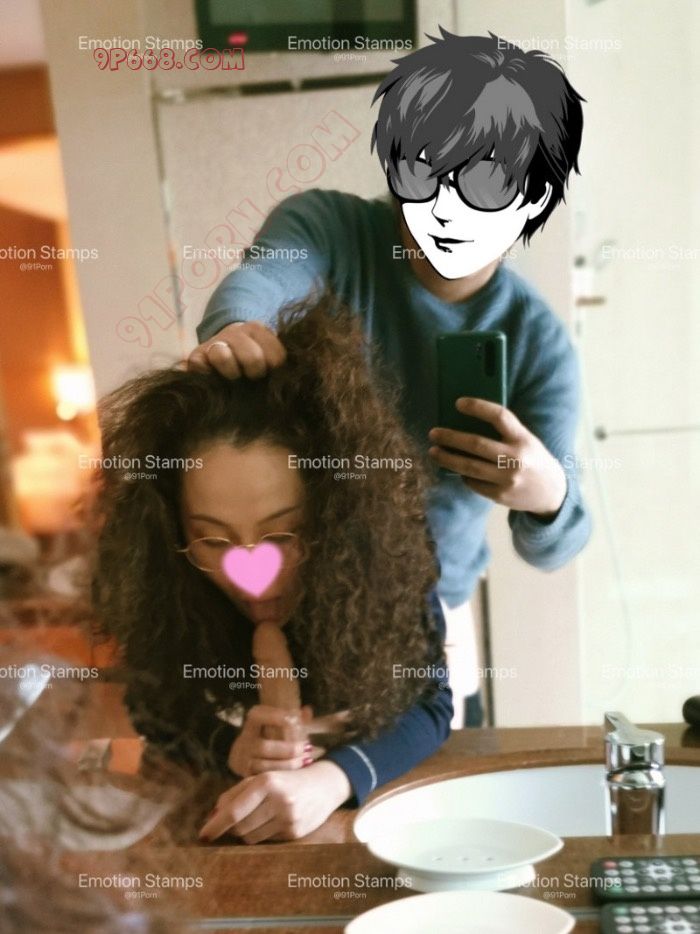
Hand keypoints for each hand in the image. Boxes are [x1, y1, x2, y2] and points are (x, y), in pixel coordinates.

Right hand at [186, 321, 285, 377]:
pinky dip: (207, 374)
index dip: (275, 367)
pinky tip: (214, 377)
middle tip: (253, 377)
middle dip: (255, 372)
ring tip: (234, 377)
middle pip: (253, 358)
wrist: (221, 349)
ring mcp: (214, 343)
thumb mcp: (268, 353)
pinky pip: (200, 366)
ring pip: (223, 357)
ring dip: (231, 372)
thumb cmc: (250, 356)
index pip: (276, 355)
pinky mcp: (195, 356)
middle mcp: (235, 332)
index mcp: (257, 329)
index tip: (272, 370)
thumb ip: (279, 359)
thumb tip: (288, 377)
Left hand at [199, 761, 351, 843]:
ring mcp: (289, 819)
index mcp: (267, 782)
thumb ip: (235, 793)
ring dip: (245, 832)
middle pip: (240, 827)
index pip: (235, 811)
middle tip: (232, 821)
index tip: (203, 835)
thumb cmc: (286, 780)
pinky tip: (271, 822)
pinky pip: (266, 841)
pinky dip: (262, 834)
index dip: (216, 825)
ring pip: (251, 837)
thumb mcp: (262, 778)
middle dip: (231, 827)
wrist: (324, 785)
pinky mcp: (296, 834)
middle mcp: (279, 801)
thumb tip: (213, 815)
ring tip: (255, 818)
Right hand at [227, 706, 322, 776]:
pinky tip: (298, 773)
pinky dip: (283, 777)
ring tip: (306, 760)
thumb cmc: (277, 738)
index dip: (274, 716)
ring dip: (288, 765)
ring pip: (264, 767)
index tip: (295, 719)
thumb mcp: (285, 727)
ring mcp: (242, 762)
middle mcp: (243, 743)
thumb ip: (298, 719)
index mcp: (250, 726)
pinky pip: (264, 780)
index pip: (256, 715)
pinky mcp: (247, 778)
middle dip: (288, 749)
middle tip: (307, 748)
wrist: (256, 759)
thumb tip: (307, 711)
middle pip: (262, 747)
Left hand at [428, 397, 566, 518]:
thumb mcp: (526, 441)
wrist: (552, 493)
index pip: (499, 416)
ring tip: (433, 452)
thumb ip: (504, 433)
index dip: (478, 407)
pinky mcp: (500, 495)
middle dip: (450, 438)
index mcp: (523, 439)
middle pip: (476, 444)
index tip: (458, 403)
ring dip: (447, 458)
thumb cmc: (533, 460)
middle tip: (433, 433)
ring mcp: (507, 479)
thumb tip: (465, 424)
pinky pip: (473, 483)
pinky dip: (463, 475)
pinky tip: (456, 469)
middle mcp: (516, 458)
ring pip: (469, 467)